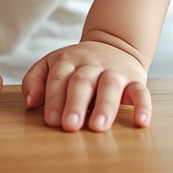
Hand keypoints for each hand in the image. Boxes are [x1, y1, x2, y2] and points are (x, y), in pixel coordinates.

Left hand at [22, 41, 150, 131]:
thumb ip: (36, 80)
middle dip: (75, 104)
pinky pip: (141, 92)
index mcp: (67, 60)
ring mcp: (114, 71)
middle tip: (69, 126)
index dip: (54, 99)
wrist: (114, 44)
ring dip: (104, 107)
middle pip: (81, 82)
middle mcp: (91, 64)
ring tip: (98, 127)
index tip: (51, 121)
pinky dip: (142, 106)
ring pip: (109, 86)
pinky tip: (140, 122)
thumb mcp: (52, 64)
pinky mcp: (135, 80)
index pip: (58, 79)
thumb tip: (29, 102)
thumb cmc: (77, 65)